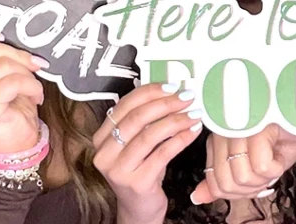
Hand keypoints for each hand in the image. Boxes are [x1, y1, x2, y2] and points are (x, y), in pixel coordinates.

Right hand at [0, 26, 46, 153]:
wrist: (14, 147)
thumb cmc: (10, 107)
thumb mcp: (1, 74)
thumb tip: (16, 33)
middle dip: (16, 53)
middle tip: (33, 65)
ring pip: (0, 63)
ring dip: (26, 72)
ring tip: (33, 85)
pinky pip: (11, 81)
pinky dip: (31, 85)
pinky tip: (36, 95)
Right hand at [92, 83, 202, 223]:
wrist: (139, 209)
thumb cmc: (141, 170)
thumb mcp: (136, 144)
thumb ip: (143, 120)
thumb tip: (169, 90)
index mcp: (101, 137)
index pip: (124, 105)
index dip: (149, 92)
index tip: (172, 86)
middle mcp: (104, 153)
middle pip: (136, 118)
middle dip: (165, 104)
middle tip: (186, 97)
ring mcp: (118, 169)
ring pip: (149, 135)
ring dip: (175, 121)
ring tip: (193, 114)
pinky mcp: (137, 183)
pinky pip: (162, 154)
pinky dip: (180, 139)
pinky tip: (193, 132)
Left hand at [191, 124, 295, 204]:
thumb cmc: (279, 141)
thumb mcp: (251, 166)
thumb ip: (222, 180)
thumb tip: (197, 197)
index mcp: (216, 139)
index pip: (215, 183)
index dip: (237, 192)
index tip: (255, 180)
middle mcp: (222, 131)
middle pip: (225, 183)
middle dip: (251, 187)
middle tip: (265, 170)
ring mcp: (238, 127)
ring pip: (242, 176)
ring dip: (264, 177)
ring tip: (272, 159)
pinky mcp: (257, 126)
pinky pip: (260, 167)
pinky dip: (275, 167)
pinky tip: (278, 151)